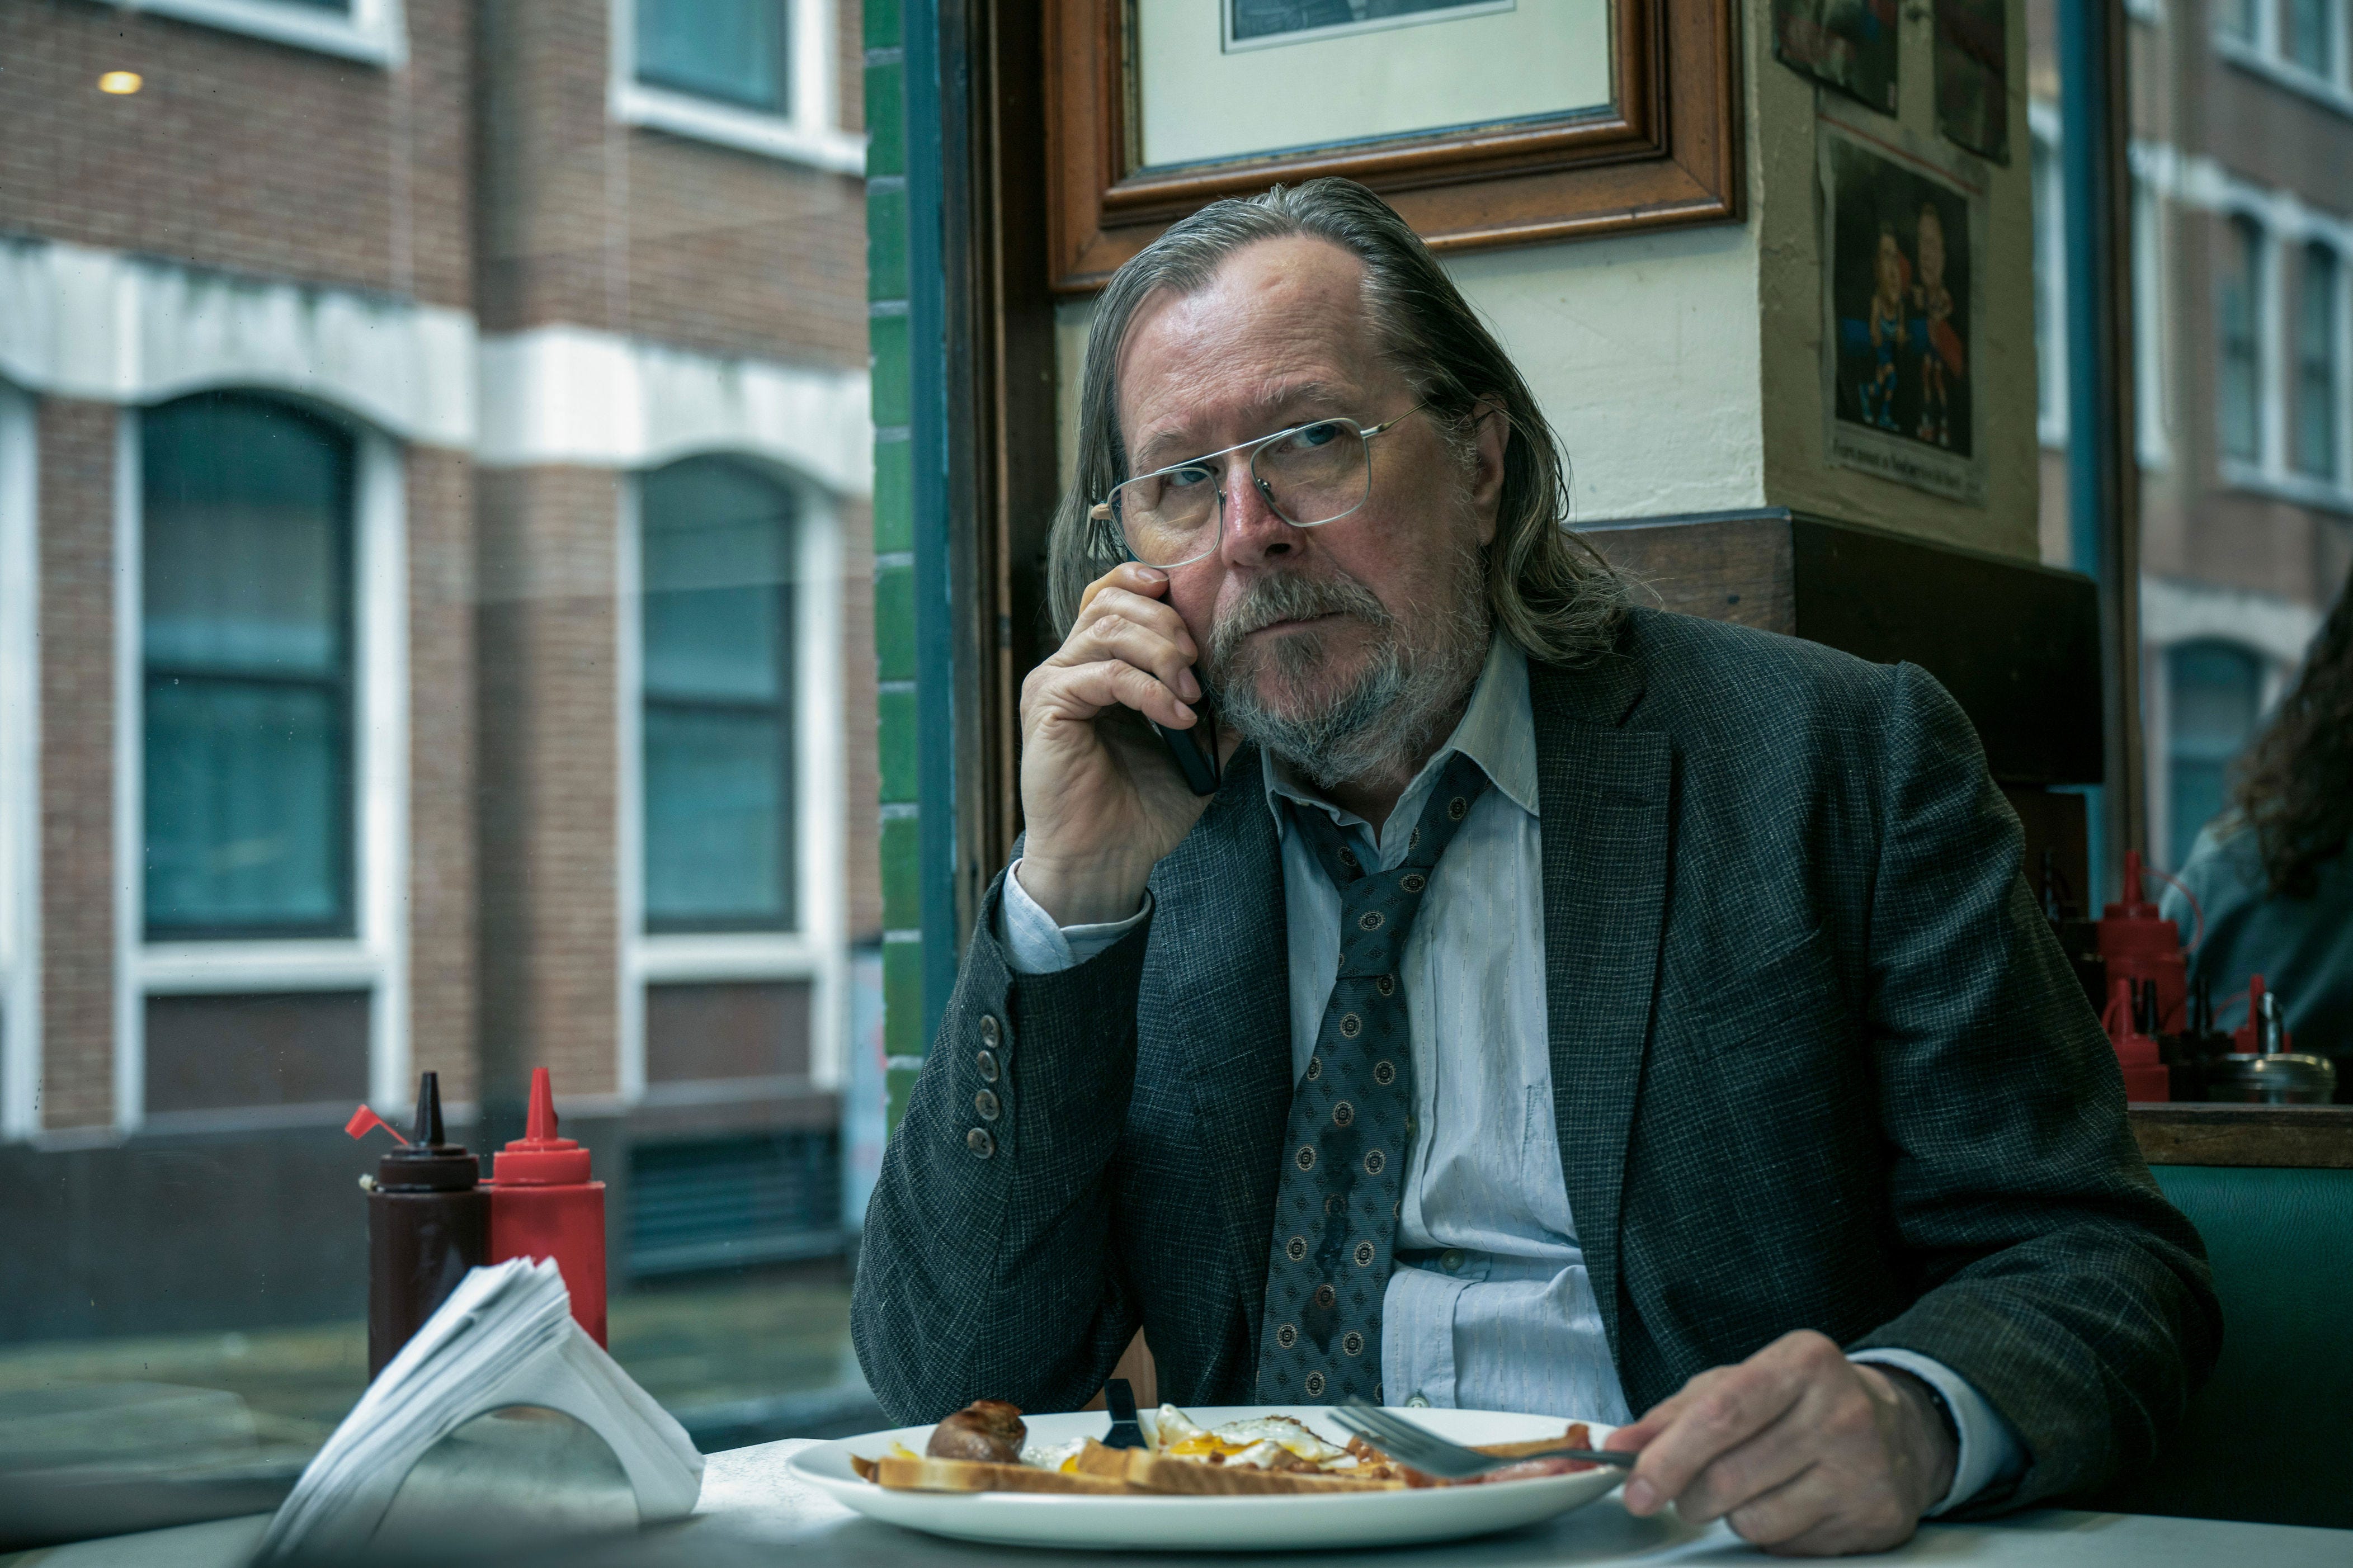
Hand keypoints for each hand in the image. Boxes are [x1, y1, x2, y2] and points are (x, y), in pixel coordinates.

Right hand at [1016, 562, 1230, 925]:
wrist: (1106, 860)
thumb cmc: (1141, 810)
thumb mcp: (1196, 750)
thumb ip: (1217, 709)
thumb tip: (1252, 676)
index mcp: (1097, 667)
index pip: (1113, 596)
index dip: (1149, 586)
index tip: (1192, 605)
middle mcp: (1070, 666)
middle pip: (1112, 600)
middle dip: (1168, 623)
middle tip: (1200, 665)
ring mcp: (1054, 682)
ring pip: (1108, 626)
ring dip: (1162, 653)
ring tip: (1192, 694)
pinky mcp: (1048, 705)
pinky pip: (1105, 673)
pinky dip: (1150, 690)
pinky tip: (1178, 716)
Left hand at [1610, 1330, 1956, 1555]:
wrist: (1899, 1429)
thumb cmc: (1800, 1400)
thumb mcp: (1738, 1383)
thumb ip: (1675, 1413)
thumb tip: (1619, 1446)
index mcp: (1803, 1363)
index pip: (1721, 1416)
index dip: (1668, 1458)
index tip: (1633, 1488)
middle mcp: (1841, 1413)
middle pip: (1729, 1477)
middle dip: (1688, 1495)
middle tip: (1685, 1492)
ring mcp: (1864, 1471)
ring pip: (1754, 1521)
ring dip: (1730, 1515)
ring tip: (1750, 1486)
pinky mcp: (1875, 1521)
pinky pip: (1787, 1545)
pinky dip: (1771, 1532)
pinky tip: (1790, 1502)